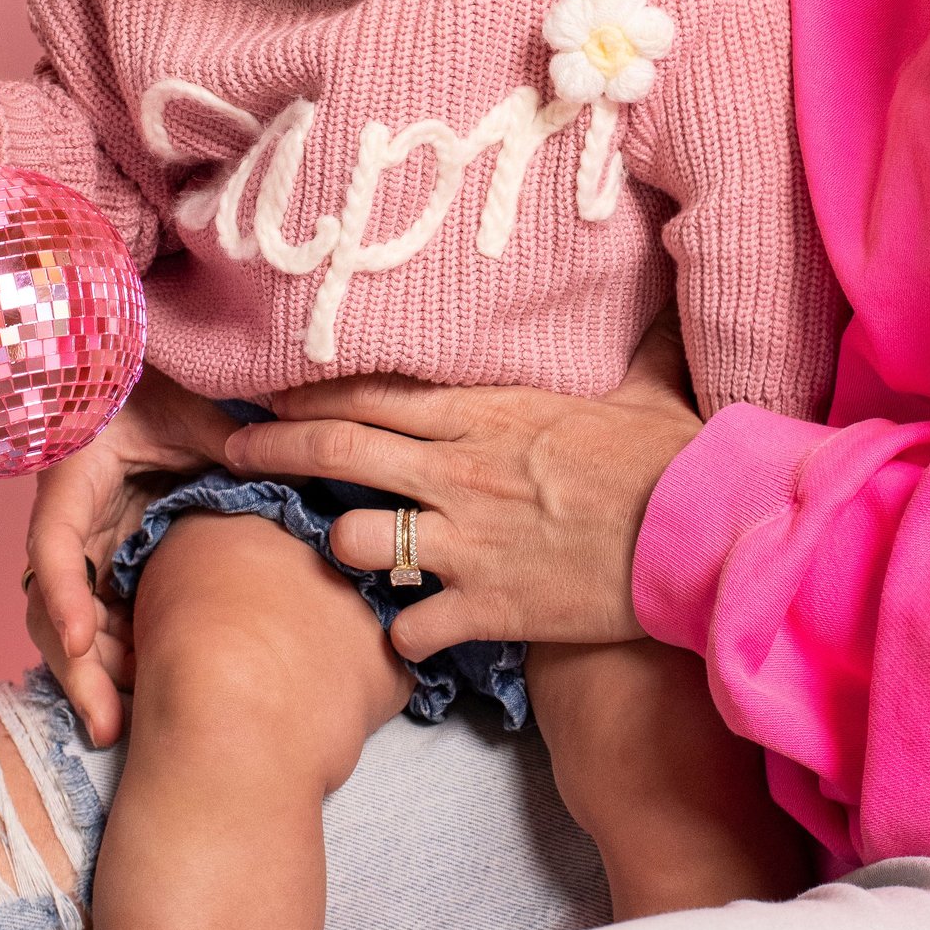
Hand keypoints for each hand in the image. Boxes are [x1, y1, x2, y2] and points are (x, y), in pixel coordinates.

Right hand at [22, 377, 235, 743]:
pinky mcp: (112, 570)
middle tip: (110, 721)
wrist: (148, 384)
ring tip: (123, 728)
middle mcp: (72, 527)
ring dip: (95, 678)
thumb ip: (222, 436)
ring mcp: (88, 554)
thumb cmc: (161, 386)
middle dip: (77, 670)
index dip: (63, 594)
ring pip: (74, 629)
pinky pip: (108, 624)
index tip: (80, 641)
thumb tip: (278, 462)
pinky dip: (122, 661)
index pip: (54, 544)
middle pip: (53, 609)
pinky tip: (144, 700)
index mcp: (75, 480)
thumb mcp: (191, 406)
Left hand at [227, 374, 699, 663]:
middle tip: (230, 452)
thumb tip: (665, 297)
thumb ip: (635, 348)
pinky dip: (403, 632)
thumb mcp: (647, 390)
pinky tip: (409, 630)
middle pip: (337, 452)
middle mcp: (460, 472)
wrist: (700, 537)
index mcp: (487, 412)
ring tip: (339, 550)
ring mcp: (466, 542)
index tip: (271, 392)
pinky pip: (409, 626)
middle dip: (273, 449)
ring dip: (339, 545)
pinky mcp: (487, 605)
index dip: (310, 391)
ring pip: (354, 540)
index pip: (372, 391)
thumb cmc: (675, 461)